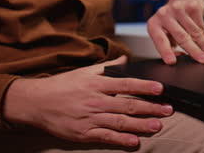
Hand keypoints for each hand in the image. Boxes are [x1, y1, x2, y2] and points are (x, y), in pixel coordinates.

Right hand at [3, 56, 172, 146]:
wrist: (36, 102)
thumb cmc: (62, 86)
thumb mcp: (84, 71)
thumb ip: (107, 67)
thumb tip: (125, 60)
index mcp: (97, 84)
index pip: (126, 84)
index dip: (144, 86)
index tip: (160, 88)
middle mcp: (96, 101)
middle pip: (128, 105)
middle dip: (150, 108)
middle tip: (167, 110)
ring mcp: (90, 118)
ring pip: (120, 122)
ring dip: (140, 125)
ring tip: (157, 126)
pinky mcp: (84, 133)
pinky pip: (106, 137)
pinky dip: (121, 140)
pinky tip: (134, 142)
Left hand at [147, 0, 203, 63]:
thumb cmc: (172, 23)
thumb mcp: (166, 35)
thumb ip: (170, 47)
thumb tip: (180, 56)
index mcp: (154, 24)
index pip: (160, 40)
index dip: (166, 51)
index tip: (172, 62)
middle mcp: (164, 14)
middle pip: (182, 36)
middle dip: (195, 51)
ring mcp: (178, 9)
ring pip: (195, 33)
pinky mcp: (192, 7)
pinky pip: (202, 27)